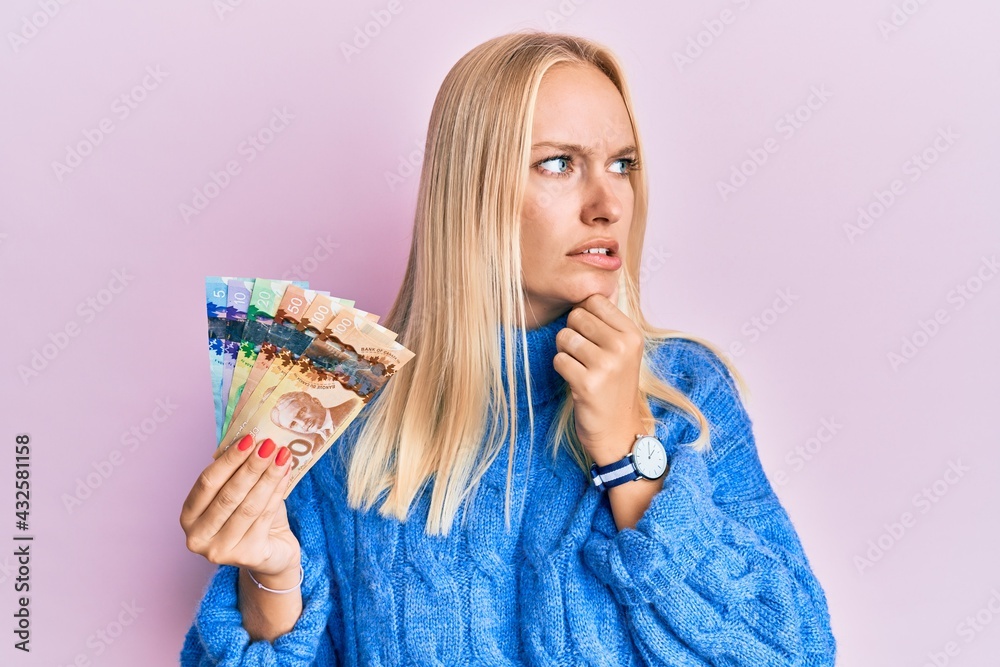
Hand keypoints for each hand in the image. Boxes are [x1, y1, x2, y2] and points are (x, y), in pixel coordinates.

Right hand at [180, 436, 300, 577]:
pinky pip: (264, 517)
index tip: (248, 439)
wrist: (272, 552)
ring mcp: (220, 550)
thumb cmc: (251, 517)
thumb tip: (249, 437)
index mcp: (189, 516)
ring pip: (248, 506)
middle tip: (269, 444)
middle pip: (228, 495)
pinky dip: (277, 492)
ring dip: (268, 477)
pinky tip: (286, 474)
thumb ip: (236, 470)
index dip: (228, 460)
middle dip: (251, 466)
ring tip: (283, 455)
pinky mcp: (246, 556)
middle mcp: (198, 537)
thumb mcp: (238, 492)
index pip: (207, 482)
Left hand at [553, 294, 646, 464]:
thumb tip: (584, 287)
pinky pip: (559, 360)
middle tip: (584, 356)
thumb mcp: (623, 351)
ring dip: (565, 353)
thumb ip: (607, 322)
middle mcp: (622, 346)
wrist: (619, 432)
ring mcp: (606, 365)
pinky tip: (576, 382)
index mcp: (632, 334)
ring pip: (564, 337)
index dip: (584, 316)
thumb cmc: (614, 386)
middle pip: (576, 316)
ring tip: (580, 368)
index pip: (595, 300)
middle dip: (572, 334)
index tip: (591, 337)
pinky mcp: (588, 384)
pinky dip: (562, 370)